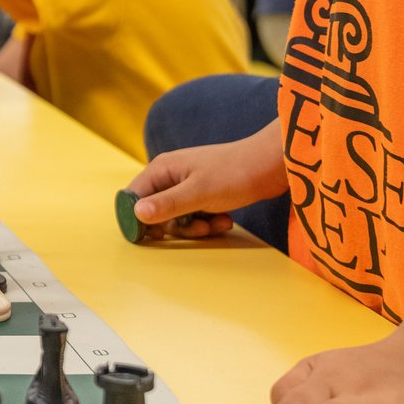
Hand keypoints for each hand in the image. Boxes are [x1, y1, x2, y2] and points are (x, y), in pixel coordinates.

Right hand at [125, 129, 287, 240]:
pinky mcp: (203, 194)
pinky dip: (208, 222)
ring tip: (217, 223)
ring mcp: (187, 185)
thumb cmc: (234, 174)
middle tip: (198, 228)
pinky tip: (225, 219)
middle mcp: (170, 176)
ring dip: (195, 227)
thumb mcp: (199, 193)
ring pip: (177, 217)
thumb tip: (136, 213)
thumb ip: (167, 204)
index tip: (151, 237)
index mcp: (162, 169)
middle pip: (155, 211)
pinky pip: (194, 216)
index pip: (133, 196)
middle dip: (175, 226)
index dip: (136, 218)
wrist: (270, 166)